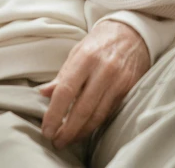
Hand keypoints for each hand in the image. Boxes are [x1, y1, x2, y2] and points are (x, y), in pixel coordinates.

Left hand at [39, 20, 149, 149]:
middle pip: (82, 109)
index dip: (54, 113)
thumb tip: (43, 93)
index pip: (66, 91)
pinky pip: (109, 112)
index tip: (46, 129)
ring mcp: (118, 80)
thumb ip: (62, 74)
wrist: (131, 32)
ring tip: (68, 139)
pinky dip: (95, 124)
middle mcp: (103, 70)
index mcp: (86, 57)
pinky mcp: (129, 89)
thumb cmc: (100, 42)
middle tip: (56, 141)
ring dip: (81, 132)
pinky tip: (85, 129)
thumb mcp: (78, 51)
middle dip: (67, 130)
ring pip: (97, 115)